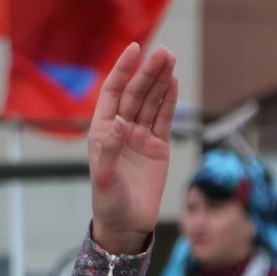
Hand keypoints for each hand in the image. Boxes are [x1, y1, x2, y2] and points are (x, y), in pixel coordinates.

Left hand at [88, 43, 176, 255]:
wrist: (127, 226)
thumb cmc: (109, 204)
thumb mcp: (106, 179)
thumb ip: (110, 150)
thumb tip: (119, 122)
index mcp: (102, 132)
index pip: (112, 93)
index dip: (122, 70)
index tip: (134, 49)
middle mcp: (121, 130)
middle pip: (135, 94)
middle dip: (148, 72)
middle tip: (164, 52)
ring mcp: (140, 137)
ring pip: (151, 102)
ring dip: (160, 80)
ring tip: (171, 58)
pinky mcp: (158, 147)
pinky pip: (164, 118)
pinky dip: (169, 100)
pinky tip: (173, 81)